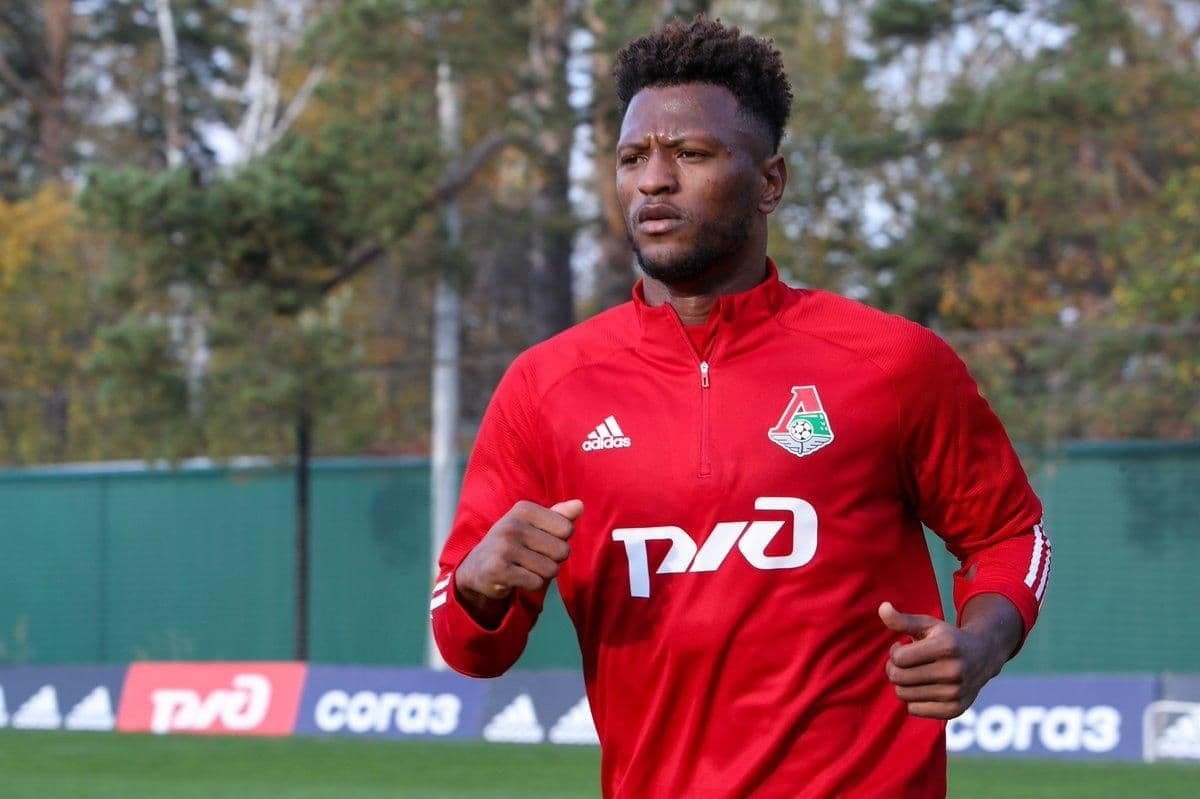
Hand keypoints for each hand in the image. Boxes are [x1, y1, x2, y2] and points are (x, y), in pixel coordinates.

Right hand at [455, 499, 583, 624]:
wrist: (478, 566)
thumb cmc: (514, 542)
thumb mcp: (534, 524)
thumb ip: (559, 515)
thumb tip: (580, 505)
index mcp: (524, 509)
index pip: (567, 529)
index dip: (559, 541)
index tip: (539, 542)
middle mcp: (512, 525)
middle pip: (562, 551)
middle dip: (553, 560)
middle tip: (532, 557)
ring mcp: (504, 547)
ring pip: (551, 569)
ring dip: (542, 574)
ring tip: (524, 567)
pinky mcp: (498, 570)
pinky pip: (536, 583)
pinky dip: (531, 584)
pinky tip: (516, 578)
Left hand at [878, 600, 1008, 719]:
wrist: (983, 655)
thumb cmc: (947, 637)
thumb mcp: (928, 624)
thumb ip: (901, 619)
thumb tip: (882, 607)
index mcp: (946, 647)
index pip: (898, 657)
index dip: (895, 651)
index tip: (904, 646)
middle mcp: (954, 671)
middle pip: (898, 677)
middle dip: (895, 668)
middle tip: (905, 662)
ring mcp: (956, 693)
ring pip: (903, 695)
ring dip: (903, 684)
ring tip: (916, 673)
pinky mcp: (956, 710)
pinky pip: (914, 710)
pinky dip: (913, 700)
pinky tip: (924, 687)